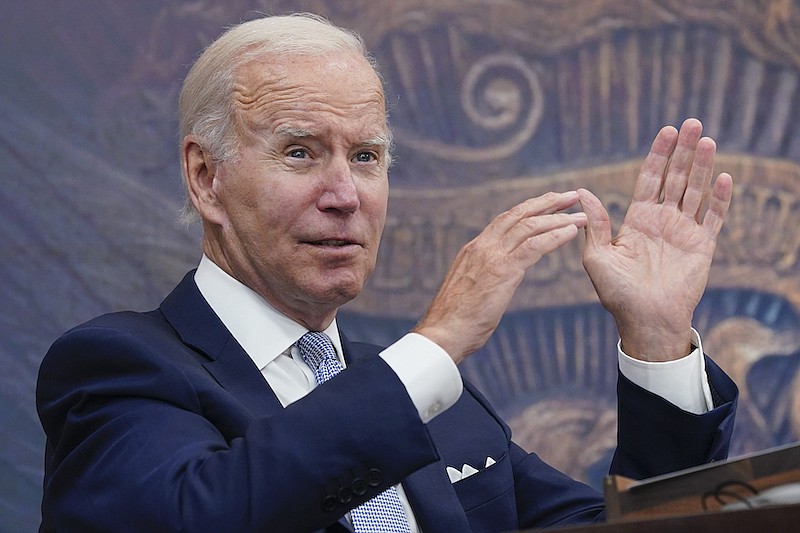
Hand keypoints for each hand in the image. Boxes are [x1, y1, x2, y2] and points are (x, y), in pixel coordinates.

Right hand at [414, 192, 586, 362]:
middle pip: (519, 214)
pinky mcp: (502, 271)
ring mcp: (492, 257)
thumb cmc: (456, 319)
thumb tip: (493, 277)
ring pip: (529, 227)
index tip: (549, 202)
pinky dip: (555, 236)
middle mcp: (482, 246)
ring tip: (581, 215)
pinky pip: (534, 247)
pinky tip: (571, 233)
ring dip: (558, 218)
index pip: (505, 219)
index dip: (530, 208)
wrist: (444, 332)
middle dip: (547, 203)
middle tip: (571, 196)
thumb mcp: (469, 287)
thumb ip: (483, 275)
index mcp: (474, 249)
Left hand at [578, 118, 732, 360]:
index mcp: (638, 220)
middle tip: (693, 123)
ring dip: (702, 166)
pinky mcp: (702, 246)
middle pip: (676, 178)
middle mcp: (663, 221)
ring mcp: (684, 232)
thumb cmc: (617, 293)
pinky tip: (724, 177)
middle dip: (683, 151)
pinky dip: (721, 199)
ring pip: (696, 191)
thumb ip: (595, 225)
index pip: (650, 179)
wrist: (645, 320)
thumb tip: (583, 193)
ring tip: (707, 140)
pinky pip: (714, 218)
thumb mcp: (597, 257)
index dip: (658, 155)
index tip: (666, 131)